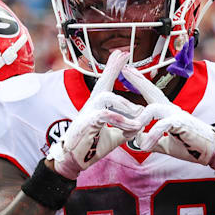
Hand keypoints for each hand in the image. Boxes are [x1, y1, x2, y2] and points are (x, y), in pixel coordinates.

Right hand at [46, 51, 147, 177]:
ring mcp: (87, 113)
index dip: (113, 68)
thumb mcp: (115, 136)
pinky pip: (106, 116)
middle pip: (103, 82)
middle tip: (124, 52)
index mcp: (98, 106)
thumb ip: (127, 128)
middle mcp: (91, 105)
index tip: (121, 53)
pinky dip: (122, 122)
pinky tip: (131, 128)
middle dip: (113, 68)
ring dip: (126, 107)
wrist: (74, 161)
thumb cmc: (91, 147)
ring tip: (139, 116)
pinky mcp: (86, 123)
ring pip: (107, 98)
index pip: (106, 83)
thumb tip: (140, 124)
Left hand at [122, 66, 214, 170]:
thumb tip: (138, 141)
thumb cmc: (191, 147)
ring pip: (152, 108)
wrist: (212, 152)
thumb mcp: (166, 145)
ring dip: (137, 121)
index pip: (151, 94)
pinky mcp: (182, 124)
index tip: (128, 71)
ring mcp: (177, 115)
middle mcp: (171, 109)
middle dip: (139, 80)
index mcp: (167, 112)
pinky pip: (162, 125)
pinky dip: (151, 136)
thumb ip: (152, 140)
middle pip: (153, 91)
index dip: (140, 83)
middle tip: (125, 69)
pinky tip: (144, 147)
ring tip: (128, 132)